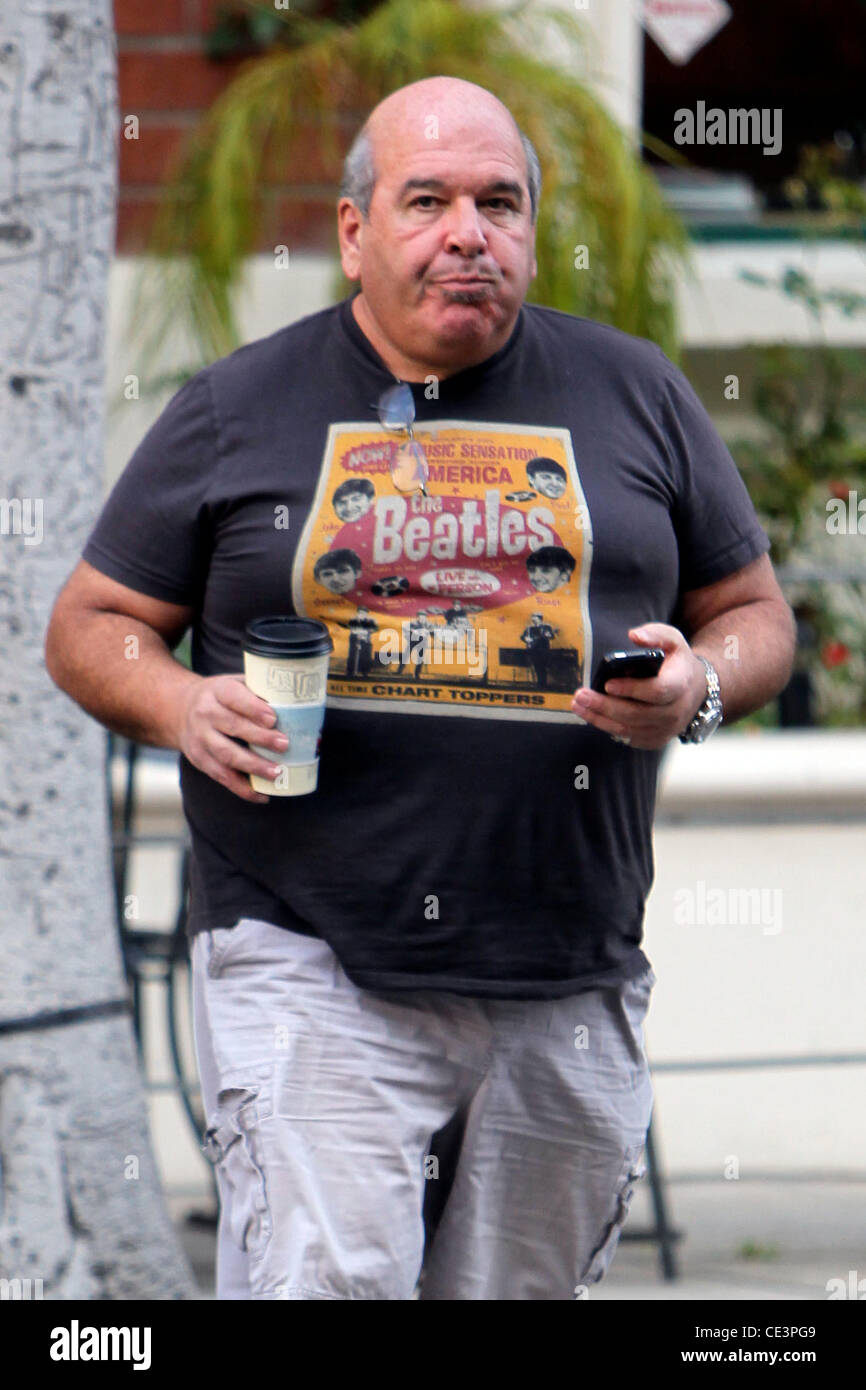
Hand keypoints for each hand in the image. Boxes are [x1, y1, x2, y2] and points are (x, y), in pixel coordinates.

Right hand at [177, 673, 286, 802]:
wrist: (180, 710)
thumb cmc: (221, 697)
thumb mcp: (234, 684)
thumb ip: (259, 692)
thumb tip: (296, 707)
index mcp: (217, 691)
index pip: (234, 697)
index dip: (253, 708)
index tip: (273, 719)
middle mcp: (205, 713)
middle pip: (232, 726)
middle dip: (260, 737)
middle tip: (285, 745)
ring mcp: (200, 738)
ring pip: (226, 754)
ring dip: (253, 766)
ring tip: (277, 773)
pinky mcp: (200, 760)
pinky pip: (222, 777)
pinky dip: (243, 789)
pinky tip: (262, 795)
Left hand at [571, 624, 706, 750]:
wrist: (696, 688)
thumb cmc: (677, 661)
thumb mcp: (672, 640)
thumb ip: (654, 634)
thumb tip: (634, 636)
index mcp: (680, 684)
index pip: (657, 691)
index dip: (632, 689)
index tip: (608, 684)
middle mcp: (676, 711)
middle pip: (636, 714)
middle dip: (605, 706)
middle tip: (580, 695)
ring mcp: (667, 729)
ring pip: (629, 729)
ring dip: (600, 719)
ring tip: (578, 705)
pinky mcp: (657, 739)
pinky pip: (629, 738)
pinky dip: (608, 727)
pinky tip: (591, 715)